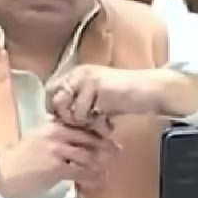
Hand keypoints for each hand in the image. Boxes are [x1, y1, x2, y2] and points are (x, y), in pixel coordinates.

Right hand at [0, 119, 116, 197]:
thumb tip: (81, 140)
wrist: (3, 176)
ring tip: (106, 171)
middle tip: (117, 153)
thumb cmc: (21, 161)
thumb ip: (58, 137)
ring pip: (89, 154)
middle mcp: (55, 132)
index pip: (83, 123)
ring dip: (101, 164)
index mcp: (52, 124)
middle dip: (106, 146)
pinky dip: (91, 177)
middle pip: (90, 137)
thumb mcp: (38, 141)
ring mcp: (56, 149)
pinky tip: (95, 182)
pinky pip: (81, 171)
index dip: (99, 131)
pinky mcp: (56, 166)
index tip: (110, 137)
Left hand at [47, 65, 197, 124]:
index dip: (57, 110)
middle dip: (68, 118)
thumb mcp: (96, 97)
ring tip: (102, 122)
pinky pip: (83, 114)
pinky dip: (96, 124)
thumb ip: (77, 102)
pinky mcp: (96, 88)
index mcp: (76, 73)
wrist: (148, 91)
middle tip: (87, 123)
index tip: (73, 121)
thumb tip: (57, 117)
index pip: (50, 92)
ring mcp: (86, 79)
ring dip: (85, 123)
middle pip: (55, 102)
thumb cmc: (124, 97)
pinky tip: (109, 122)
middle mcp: (78, 73)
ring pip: (69, 111)